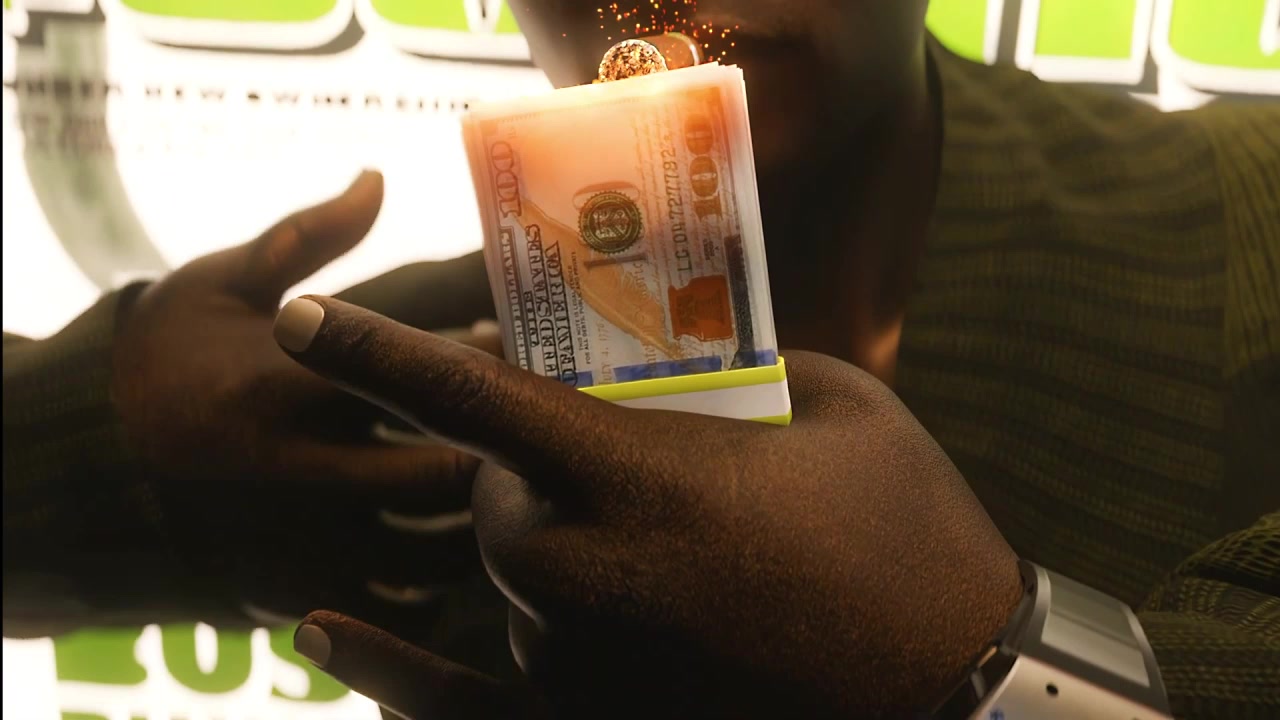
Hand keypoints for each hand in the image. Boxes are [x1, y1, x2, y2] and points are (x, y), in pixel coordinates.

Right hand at [110, 171, 503, 637]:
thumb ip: (305, 238)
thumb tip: (378, 178)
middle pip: (434, 472)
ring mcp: (293, 539)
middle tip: (533, 422)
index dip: (471, 358)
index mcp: (279, 386)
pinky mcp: (291, 592)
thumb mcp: (216, 284)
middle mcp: (294, 470)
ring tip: (514, 482)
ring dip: (479, 520)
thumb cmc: (158, 360)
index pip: (400, 371)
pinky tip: (461, 547)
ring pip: (426, 550)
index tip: (505, 339)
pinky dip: (437, 585)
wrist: (81, 465)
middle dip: (496, 449)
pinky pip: (389, 607)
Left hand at [273, 296, 1024, 718]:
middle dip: (523, 463)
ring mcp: (594, 665)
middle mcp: (596, 576)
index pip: (478, 404)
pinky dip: (400, 671)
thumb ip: (741, 372)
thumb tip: (676, 368)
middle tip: (600, 447)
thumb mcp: (842, 411)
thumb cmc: (913, 537)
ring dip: (548, 541)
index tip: (302, 325)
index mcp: (649, 482)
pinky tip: (330, 630)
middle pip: (494, 500)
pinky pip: (473, 704)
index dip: (379, 356)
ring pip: (514, 580)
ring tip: (652, 537)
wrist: (966, 693)